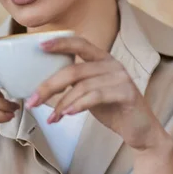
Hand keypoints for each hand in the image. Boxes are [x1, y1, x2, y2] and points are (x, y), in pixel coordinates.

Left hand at [26, 35, 165, 150]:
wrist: (140, 130)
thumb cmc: (112, 109)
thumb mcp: (90, 92)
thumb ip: (74, 83)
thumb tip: (42, 87)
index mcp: (102, 59)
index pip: (80, 44)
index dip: (60, 43)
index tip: (40, 46)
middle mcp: (112, 64)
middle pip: (74, 70)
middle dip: (49, 86)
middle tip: (32, 101)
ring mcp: (121, 78)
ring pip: (82, 86)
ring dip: (62, 103)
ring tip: (53, 118)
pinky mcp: (127, 93)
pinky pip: (96, 96)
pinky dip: (78, 105)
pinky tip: (68, 114)